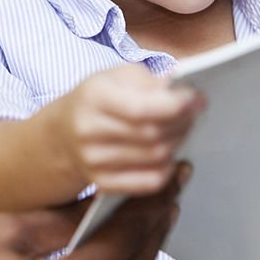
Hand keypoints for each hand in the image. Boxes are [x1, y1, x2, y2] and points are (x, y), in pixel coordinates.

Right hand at [0, 168, 185, 259]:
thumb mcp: (6, 232)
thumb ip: (62, 220)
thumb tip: (102, 203)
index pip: (124, 240)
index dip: (150, 204)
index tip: (170, 177)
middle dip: (157, 225)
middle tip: (173, 190)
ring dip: (145, 251)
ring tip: (158, 216)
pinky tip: (128, 255)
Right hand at [52, 63, 203, 194]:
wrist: (62, 133)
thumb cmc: (98, 98)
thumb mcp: (117, 76)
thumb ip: (151, 81)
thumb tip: (184, 91)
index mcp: (94, 97)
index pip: (141, 109)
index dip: (175, 106)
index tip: (197, 99)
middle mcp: (89, 131)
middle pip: (152, 134)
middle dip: (183, 122)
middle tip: (195, 112)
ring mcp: (93, 161)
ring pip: (155, 158)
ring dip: (179, 141)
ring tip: (183, 128)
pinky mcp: (102, 183)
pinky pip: (149, 182)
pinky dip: (168, 168)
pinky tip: (171, 153)